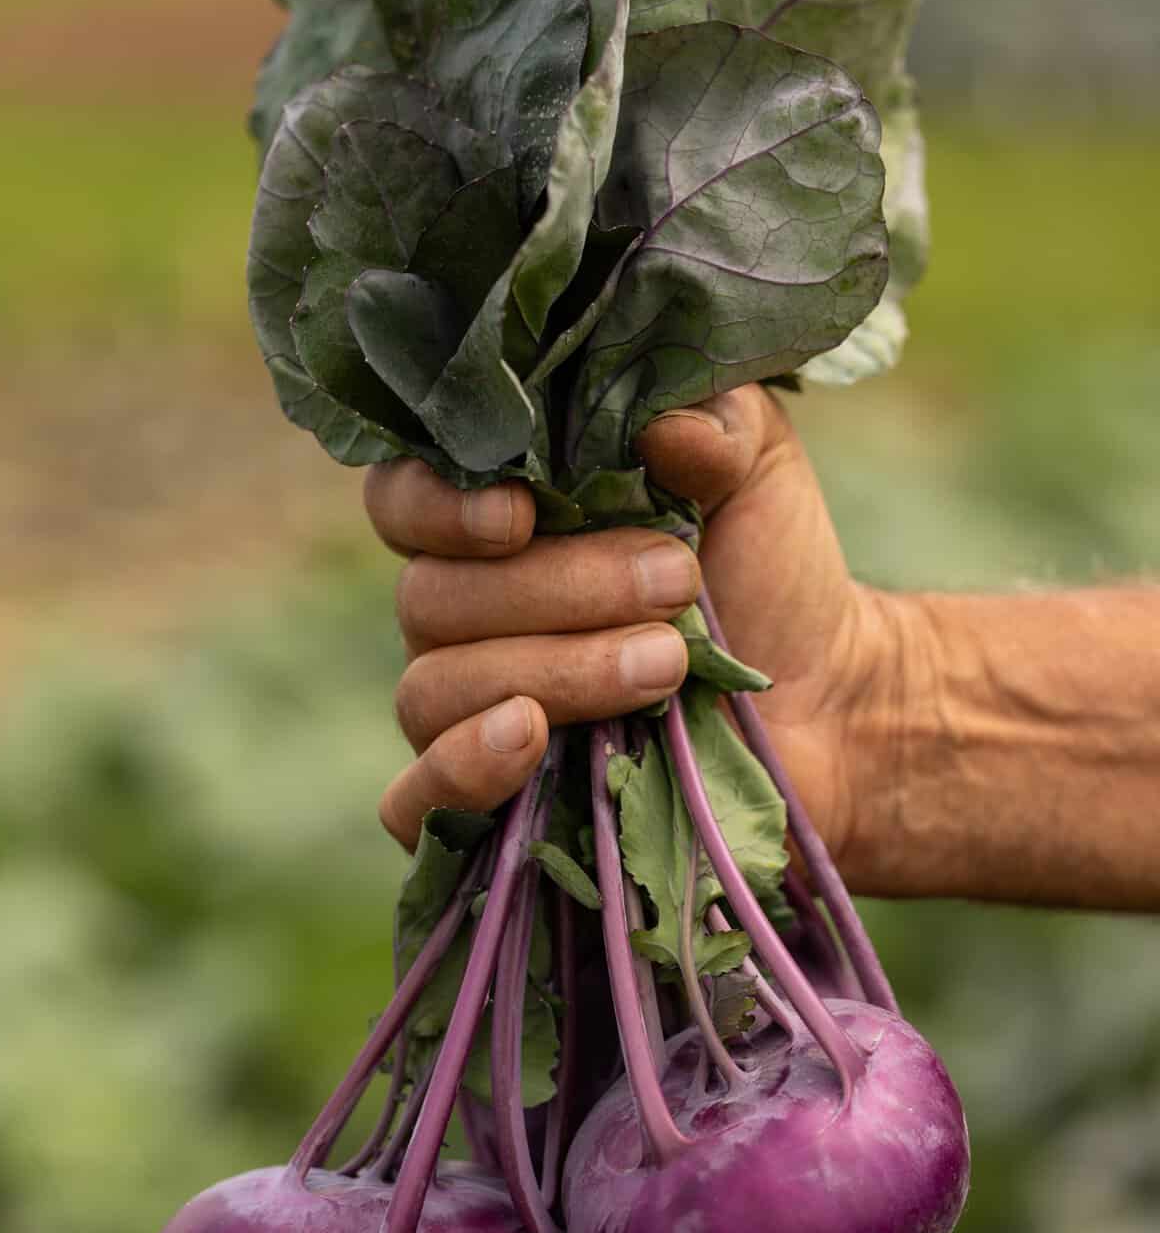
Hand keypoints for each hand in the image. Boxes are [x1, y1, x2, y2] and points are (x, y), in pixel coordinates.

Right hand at [364, 387, 899, 882]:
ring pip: (436, 690)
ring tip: (668, 662)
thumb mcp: (755, 474)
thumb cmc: (766, 573)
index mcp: (495, 524)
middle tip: (676, 580)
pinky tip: (530, 740)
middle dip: (557, 589)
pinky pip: (418, 801)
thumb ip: (713, 426)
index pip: (402, 500)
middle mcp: (462, 616)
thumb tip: (664, 428)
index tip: (523, 511)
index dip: (439, 506)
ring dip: (554, 670)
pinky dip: (459, 771)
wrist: (829, 700)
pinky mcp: (488, 807)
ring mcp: (467, 715)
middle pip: (431, 598)